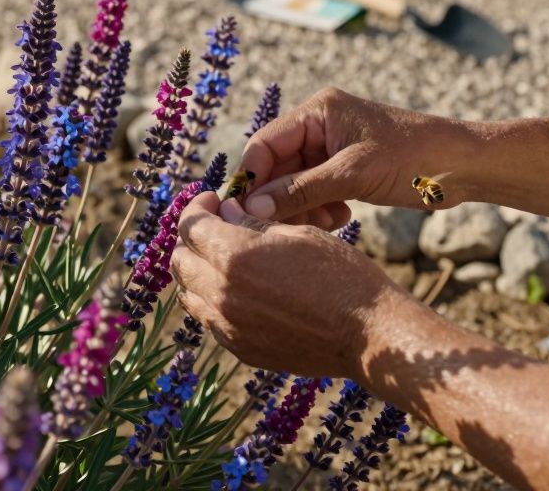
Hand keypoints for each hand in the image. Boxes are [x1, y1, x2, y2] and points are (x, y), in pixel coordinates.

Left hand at [170, 191, 388, 378]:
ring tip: (225, 259)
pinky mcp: (240, 349)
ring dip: (199, 270)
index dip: (198, 207)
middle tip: (216, 226)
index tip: (214, 201)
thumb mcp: (298, 233)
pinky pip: (210, 320)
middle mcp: (221, 293)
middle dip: (193, 238)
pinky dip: (214, 299)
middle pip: (181, 261)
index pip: (191, 226)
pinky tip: (241, 289)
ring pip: (189, 293)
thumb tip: (225, 212)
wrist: (367, 333)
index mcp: (234, 256)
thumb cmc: (341, 275)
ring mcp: (227, 326)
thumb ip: (252, 223)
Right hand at [240, 86, 474, 226]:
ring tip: (325, 223)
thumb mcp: (353, 175)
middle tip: (283, 230)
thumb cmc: (415, 158)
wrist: (466, 166)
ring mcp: (333, 148)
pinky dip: (321, 208)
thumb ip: (300, 190)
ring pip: (296, 183)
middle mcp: (320, 125)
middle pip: (277, 166)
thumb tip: (252, 207)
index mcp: (318, 111)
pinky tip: (341, 218)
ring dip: (303, 207)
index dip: (252, 179)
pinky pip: (316, 191)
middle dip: (280, 198)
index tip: (245, 214)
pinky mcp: (347, 168)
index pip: (264, 144)